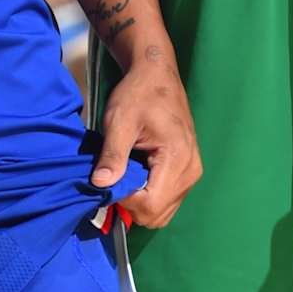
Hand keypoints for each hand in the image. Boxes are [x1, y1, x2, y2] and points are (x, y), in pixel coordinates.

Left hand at [92, 45, 200, 227]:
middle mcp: (191, 172)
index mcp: (177, 159)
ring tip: (126, 172)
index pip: (150, 205)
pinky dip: (148, 195)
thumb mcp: (119, 121)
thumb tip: (100, 185)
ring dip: (140, 200)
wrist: (157, 75)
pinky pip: (167, 200)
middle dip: (131, 204)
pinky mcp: (187, 172)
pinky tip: (137, 172)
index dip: (125, 201)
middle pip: (157, 215)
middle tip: (116, 176)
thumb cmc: (138, 93)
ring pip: (162, 212)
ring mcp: (192, 174)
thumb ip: (112, 155)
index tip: (111, 179)